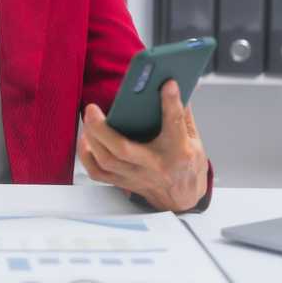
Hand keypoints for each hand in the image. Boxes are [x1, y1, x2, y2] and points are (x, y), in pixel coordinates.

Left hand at [78, 80, 208, 212]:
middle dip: (102, 128)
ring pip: (107, 160)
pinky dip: (87, 156)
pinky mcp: (124, 183)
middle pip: (123, 149)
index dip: (171, 103)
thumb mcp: (195, 139)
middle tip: (92, 108)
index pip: (174, 124)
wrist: (184, 198)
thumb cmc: (188, 166)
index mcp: (178, 151)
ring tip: (89, 120)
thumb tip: (172, 87)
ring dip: (92, 139)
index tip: (166, 84)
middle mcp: (155, 166)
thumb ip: (183, 115)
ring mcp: (137, 176)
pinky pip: (98, 173)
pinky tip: (86, 140)